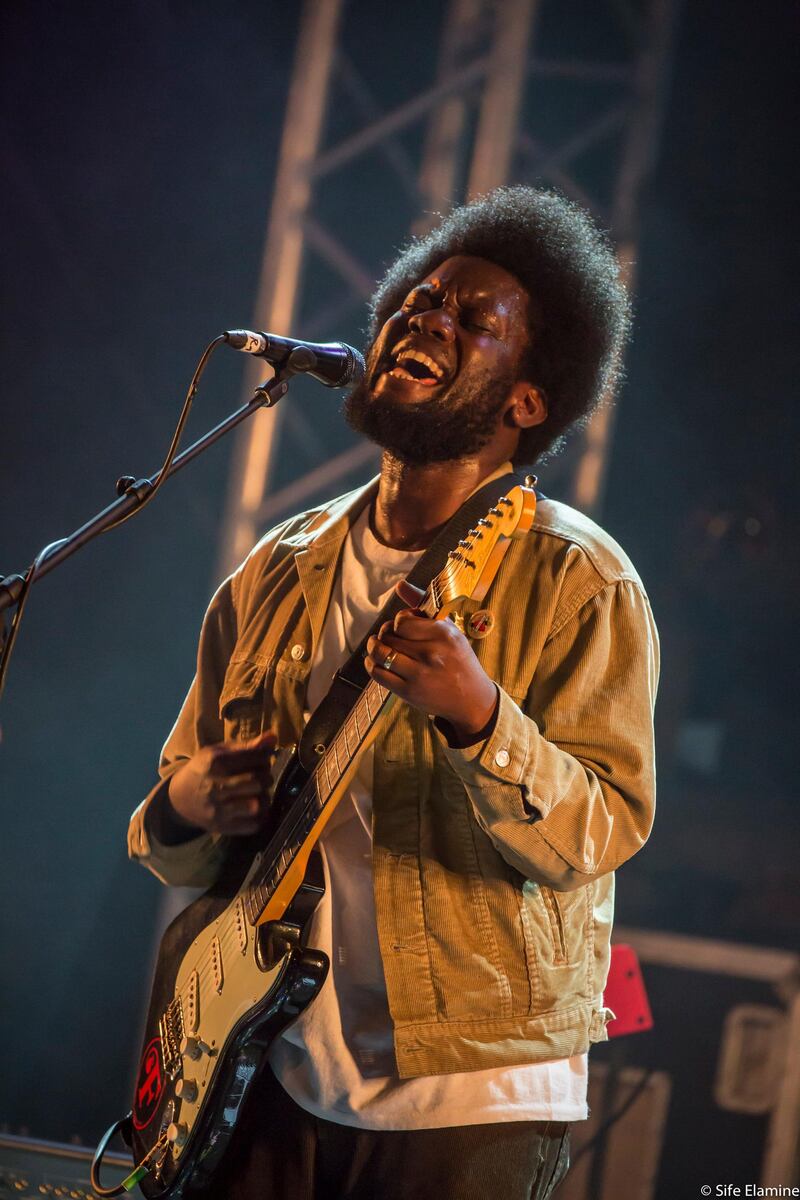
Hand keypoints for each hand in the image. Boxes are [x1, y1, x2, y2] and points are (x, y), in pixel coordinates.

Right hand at [167, 731, 276, 835]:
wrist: (179, 797)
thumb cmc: (204, 769)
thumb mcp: (219, 752)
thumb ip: (247, 746)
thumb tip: (273, 737)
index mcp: (215, 762)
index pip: (255, 758)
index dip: (265, 757)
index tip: (263, 759)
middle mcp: (216, 786)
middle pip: (258, 781)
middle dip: (266, 776)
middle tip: (262, 776)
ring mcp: (218, 809)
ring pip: (258, 805)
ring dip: (265, 797)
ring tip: (259, 792)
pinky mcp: (222, 827)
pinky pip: (253, 825)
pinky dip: (260, 816)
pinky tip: (254, 807)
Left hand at [365, 580, 498, 741]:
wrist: (471, 699)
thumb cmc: (458, 660)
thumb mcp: (449, 630)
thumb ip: (423, 606)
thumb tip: (399, 585)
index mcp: (443, 634)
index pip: (402, 621)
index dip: (398, 621)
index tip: (403, 625)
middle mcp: (431, 653)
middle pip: (389, 636)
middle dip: (384, 633)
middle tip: (388, 635)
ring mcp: (419, 674)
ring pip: (380, 653)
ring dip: (373, 646)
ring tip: (377, 644)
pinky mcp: (408, 692)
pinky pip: (378, 673)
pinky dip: (371, 664)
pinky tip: (374, 661)